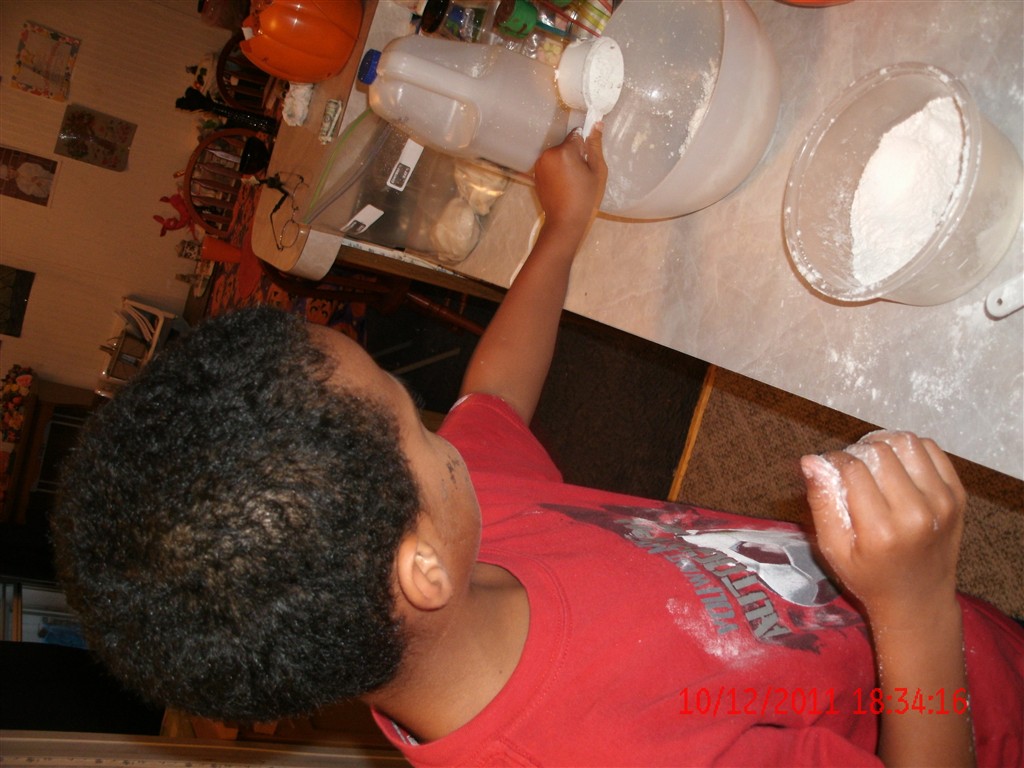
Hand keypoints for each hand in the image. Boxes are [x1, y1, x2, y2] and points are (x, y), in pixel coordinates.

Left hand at [533, 125, 607, 233]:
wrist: (565, 222)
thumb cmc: (585, 198)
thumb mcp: (597, 171)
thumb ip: (595, 145)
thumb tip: (597, 123)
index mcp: (564, 151)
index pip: (577, 134)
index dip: (585, 147)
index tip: (588, 162)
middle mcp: (548, 154)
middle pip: (566, 145)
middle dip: (574, 155)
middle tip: (582, 175)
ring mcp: (539, 164)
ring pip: (558, 155)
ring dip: (565, 162)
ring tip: (572, 182)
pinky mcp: (536, 174)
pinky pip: (550, 165)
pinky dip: (557, 171)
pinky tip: (563, 185)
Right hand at [802, 431, 965, 626]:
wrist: (918, 597)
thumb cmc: (869, 576)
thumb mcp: (834, 549)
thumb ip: (822, 503)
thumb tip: (811, 460)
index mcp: (881, 531)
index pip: (853, 469)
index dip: (835, 460)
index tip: (829, 468)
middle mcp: (917, 513)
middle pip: (880, 451)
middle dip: (858, 452)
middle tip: (850, 468)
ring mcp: (943, 502)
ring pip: (907, 442)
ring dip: (884, 445)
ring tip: (873, 462)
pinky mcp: (957, 495)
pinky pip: (931, 449)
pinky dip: (910, 450)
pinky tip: (897, 466)